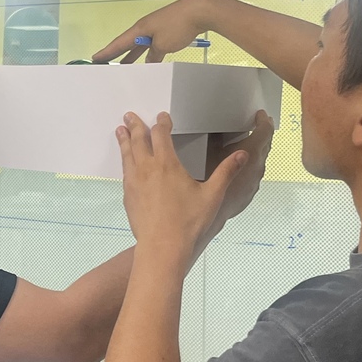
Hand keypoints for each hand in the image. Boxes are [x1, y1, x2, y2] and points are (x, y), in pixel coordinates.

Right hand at [92, 0, 207, 62]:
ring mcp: (157, 27)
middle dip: (118, 54)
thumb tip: (149, 61)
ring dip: (134, 54)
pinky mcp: (168, 28)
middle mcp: (146, 27)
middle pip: (128, 43)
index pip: (119, 43)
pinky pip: (153, 42)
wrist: (200, 11)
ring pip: (141, 43)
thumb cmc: (178, 26)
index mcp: (140, 29)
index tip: (95, 58)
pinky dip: (148, 52)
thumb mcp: (163, 45)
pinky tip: (150, 59)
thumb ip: (154, 55)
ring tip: (126, 66)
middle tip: (106, 63)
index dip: (107, 52)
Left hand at [116, 110, 273, 259]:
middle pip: (138, 140)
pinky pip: (125, 173)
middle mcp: (147, 169)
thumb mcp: (212, 196)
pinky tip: (127, 164)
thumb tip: (242, 155)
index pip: (161, 134)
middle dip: (135, 126)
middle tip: (129, 115)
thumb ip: (226, 172)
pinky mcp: (128, 197)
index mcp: (167, 164)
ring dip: (124, 141)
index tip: (163, 116)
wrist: (162, 247)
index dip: (162, 123)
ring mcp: (134, 183)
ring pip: (127, 155)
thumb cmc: (188, 222)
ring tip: (120, 130)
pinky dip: (125, 162)